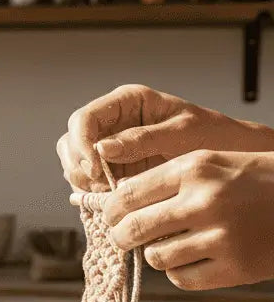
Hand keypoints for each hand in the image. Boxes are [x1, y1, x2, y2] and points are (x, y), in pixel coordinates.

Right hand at [56, 84, 273, 191]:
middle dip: (79, 166)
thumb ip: (142, 139)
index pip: (84, 119)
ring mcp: (110, 148)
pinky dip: (93, 193)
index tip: (95, 168)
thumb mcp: (182, 133)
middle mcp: (113, 123)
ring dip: (84, 182)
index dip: (81, 144)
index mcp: (127, 103)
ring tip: (112, 193)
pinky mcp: (113, 170)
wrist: (231, 155)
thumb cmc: (214, 135)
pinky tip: (113, 198)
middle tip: (102, 185)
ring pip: (74, 163)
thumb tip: (102, 148)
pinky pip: (88, 181)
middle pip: (70, 141)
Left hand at [102, 150, 273, 289]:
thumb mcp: (212, 163)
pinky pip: (181, 278)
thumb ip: (166, 178)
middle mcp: (205, 201)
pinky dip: (180, 272)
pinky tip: (194, 258)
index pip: (126, 195)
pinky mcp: (235, 267)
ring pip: (154, 257)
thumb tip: (116, 199)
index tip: (110, 217)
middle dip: (121, 236)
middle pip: (132, 229)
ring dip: (155, 254)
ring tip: (171, 244)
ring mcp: (221, 237)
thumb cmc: (254, 180)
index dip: (109, 211)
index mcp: (195, 169)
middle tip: (126, 237)